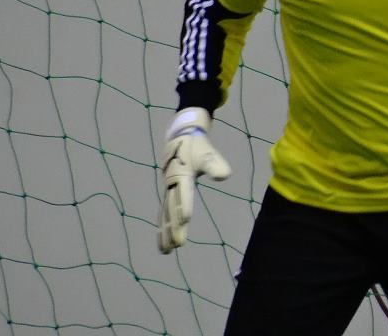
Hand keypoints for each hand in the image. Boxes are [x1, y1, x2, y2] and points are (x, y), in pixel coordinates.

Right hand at [158, 107, 231, 252]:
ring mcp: (168, 189)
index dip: (184, 205)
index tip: (186, 219)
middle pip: (173, 208)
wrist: (181, 137)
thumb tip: (225, 175)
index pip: (183, 193)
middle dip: (175, 226)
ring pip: (165, 214)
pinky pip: (163, 213)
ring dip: (165, 232)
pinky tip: (163, 243)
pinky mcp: (168, 193)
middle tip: (178, 244)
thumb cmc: (197, 146)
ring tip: (166, 251)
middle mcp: (172, 184)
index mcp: (181, 174)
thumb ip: (215, 165)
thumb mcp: (208, 153)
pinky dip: (162, 227)